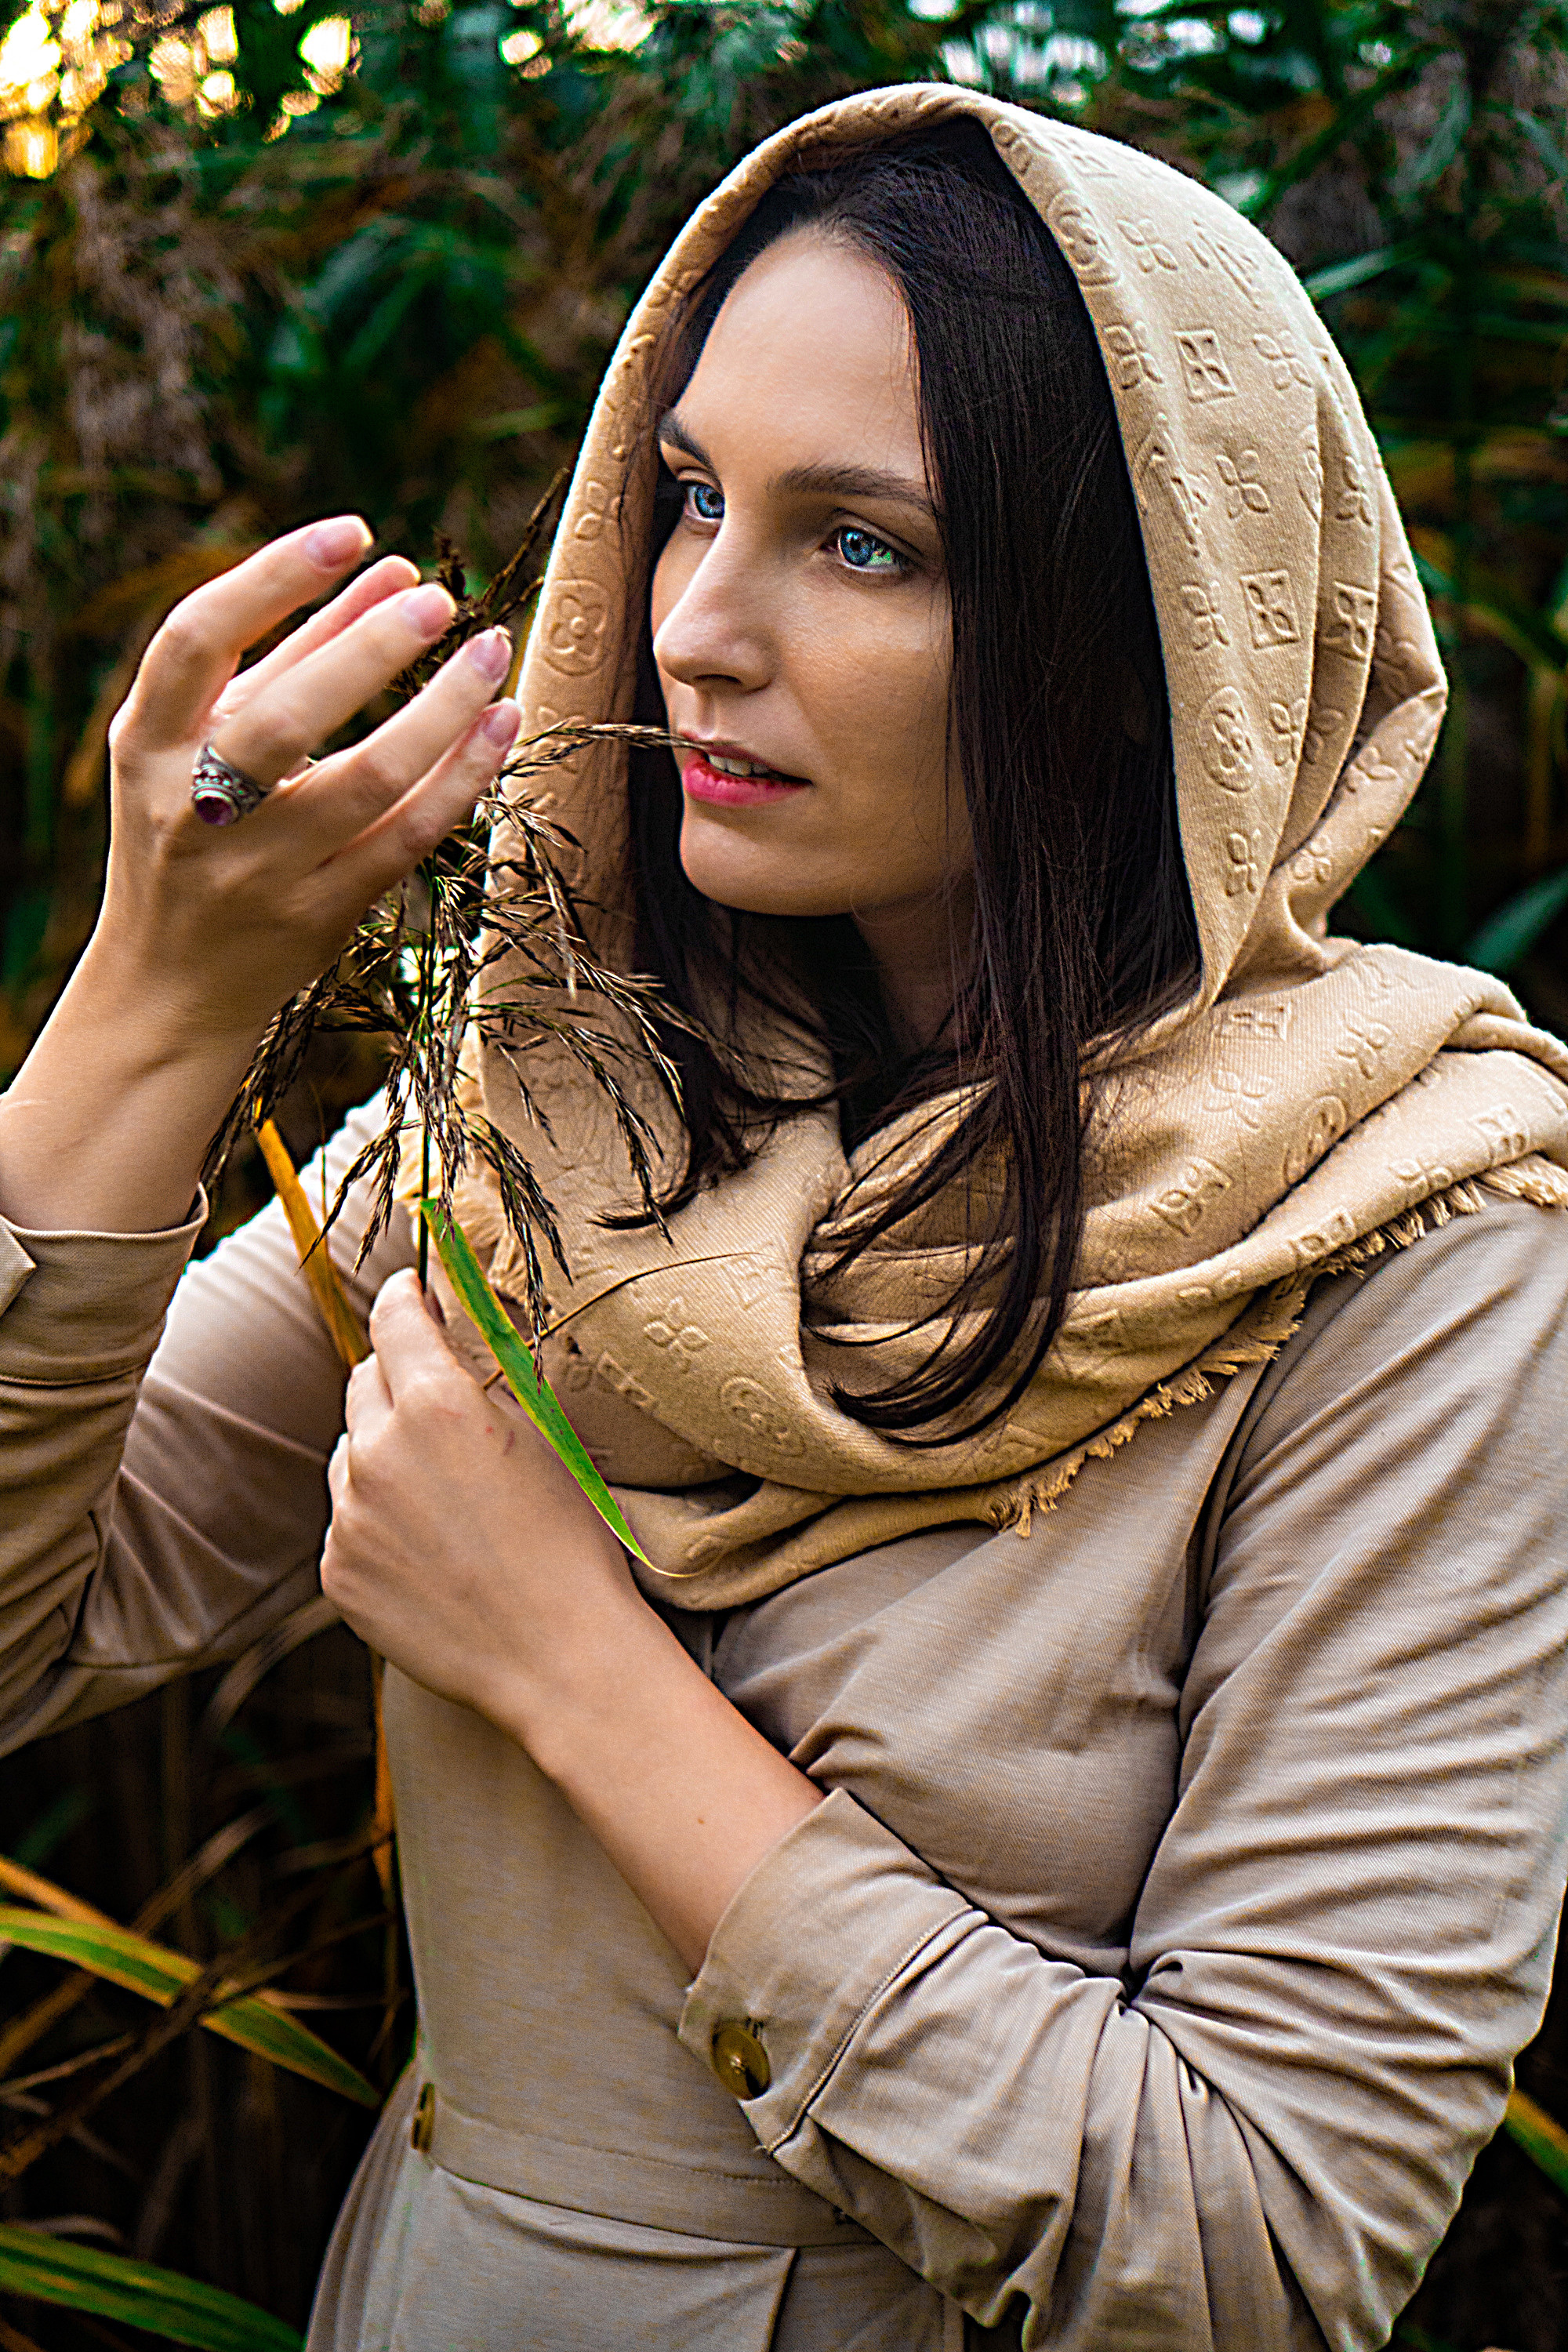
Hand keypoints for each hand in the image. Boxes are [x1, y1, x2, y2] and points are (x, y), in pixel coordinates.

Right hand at [0, 517, 522, 1232]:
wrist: (170, 986)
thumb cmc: (192, 831)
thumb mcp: (210, 737)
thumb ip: (290, 649)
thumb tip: (383, 566)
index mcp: (150, 744)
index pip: (198, 640)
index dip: (275, 577)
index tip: (353, 533)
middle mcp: (197, 808)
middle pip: (290, 716)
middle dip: (373, 649)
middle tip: (439, 598)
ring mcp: (260, 869)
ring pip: (367, 781)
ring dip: (441, 711)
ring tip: (491, 651)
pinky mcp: (320, 915)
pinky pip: (407, 838)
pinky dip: (460, 777)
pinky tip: (500, 724)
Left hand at [324, 1269, 822, 1973]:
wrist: (560, 1659)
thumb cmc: (572, 1543)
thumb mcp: (545, 1437)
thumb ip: (489, 1376)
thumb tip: (453, 1323)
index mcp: (436, 1406)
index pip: (393, 1317)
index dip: (404, 1296)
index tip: (411, 1293)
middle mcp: (378, 1454)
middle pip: (363, 1381)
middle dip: (395, 1376)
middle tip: (438, 1396)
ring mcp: (349, 1519)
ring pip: (350, 1454)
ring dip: (382, 1453)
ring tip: (445, 1492)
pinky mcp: (338, 1573)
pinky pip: (346, 1520)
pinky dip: (375, 1519)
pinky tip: (431, 1546)